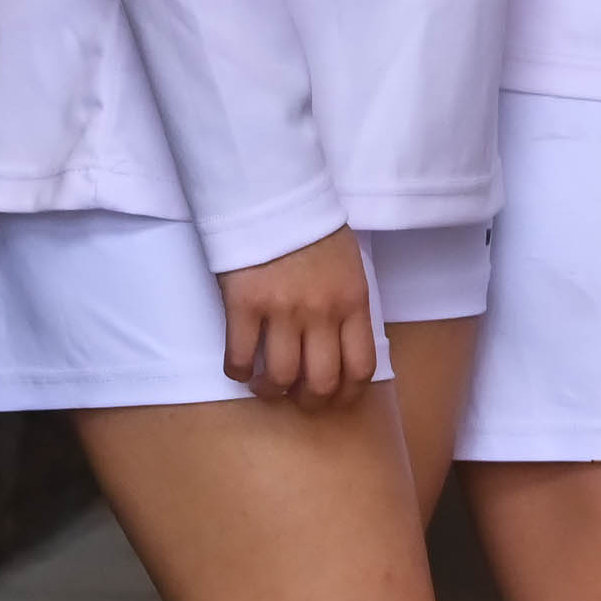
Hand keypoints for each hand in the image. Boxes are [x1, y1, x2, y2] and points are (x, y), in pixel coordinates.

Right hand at [216, 228, 373, 405]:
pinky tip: (240, 369)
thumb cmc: (316, 234)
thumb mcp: (351, 270)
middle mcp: (323, 313)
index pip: (361, 367)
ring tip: (266, 386)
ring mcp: (283, 310)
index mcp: (354, 303)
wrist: (277, 199)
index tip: (335, 400)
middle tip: (298, 398)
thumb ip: (349, 308)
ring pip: (281, 376)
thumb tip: (345, 346)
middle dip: (310, 400)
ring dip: (272, 390)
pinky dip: (238, 371)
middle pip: (322, 380)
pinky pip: (241, 356)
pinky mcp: (245, 305)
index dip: (348, 394)